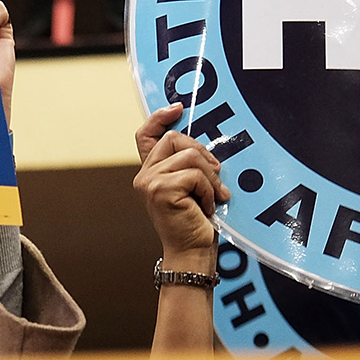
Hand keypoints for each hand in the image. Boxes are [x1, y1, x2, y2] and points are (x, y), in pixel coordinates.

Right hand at [134, 103, 227, 261]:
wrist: (192, 251)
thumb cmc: (195, 221)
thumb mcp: (192, 186)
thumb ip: (188, 165)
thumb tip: (204, 147)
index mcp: (151, 172)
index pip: (145, 135)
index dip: (159, 118)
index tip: (177, 109)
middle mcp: (144, 176)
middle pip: (175, 139)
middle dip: (202, 154)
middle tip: (214, 177)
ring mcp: (149, 182)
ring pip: (189, 156)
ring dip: (209, 177)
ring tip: (212, 196)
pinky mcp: (160, 190)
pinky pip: (195, 175)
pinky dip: (208, 190)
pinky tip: (206, 206)